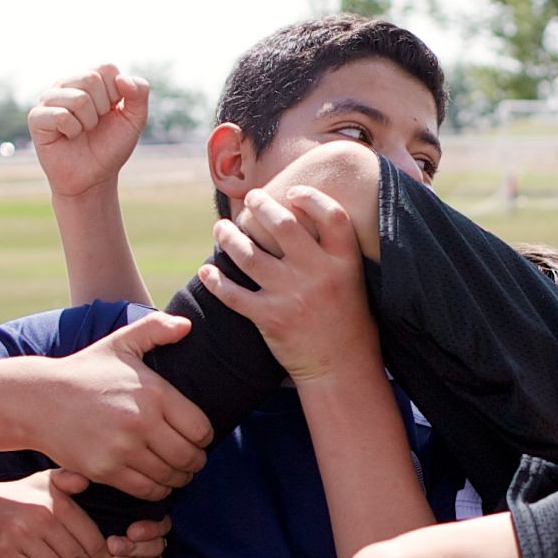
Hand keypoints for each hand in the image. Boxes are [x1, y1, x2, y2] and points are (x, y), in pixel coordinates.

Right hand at [30, 65, 150, 200]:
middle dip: (102, 108)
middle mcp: (67, 84)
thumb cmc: (111, 146)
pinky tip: (68, 137)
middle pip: (91, 79)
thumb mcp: (135, 119)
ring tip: (82, 131)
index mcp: (88, 79)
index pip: (106, 68)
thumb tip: (122, 78)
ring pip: (78, 98)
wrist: (93, 178)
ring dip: (88, 122)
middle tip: (95, 124)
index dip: (116, 93)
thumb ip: (139, 93)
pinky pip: (61, 115)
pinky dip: (73, 131)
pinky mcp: (37, 117)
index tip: (111, 111)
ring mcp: (49, 99)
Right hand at [32, 309, 214, 496]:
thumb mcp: (120, 343)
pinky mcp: (105, 470)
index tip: (197, 437)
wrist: (37, 400)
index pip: (201, 429)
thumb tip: (187, 325)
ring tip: (176, 471)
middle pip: (190, 457)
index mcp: (154, 393)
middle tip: (191, 459)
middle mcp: (141, 422)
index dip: (205, 437)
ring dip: (179, 477)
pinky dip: (158, 489)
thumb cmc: (84, 371)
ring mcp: (123, 449)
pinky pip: (147, 490)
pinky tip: (156, 480)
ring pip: (170, 476)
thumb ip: (155, 329)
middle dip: (196, 461)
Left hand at [203, 182, 375, 384]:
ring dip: (228, 237)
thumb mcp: (351, 279)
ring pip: (249, 255)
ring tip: (220, 228)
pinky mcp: (270, 318)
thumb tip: (298, 214)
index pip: (331, 215)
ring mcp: (292, 296)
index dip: (311, 197)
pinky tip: (206, 271)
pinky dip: (215, 281)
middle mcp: (319, 274)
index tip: (292, 191)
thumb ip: (331, 251)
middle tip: (250, 199)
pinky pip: (233, 294)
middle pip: (283, 225)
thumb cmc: (347, 317)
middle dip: (261, 206)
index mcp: (344, 262)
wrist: (341, 366)